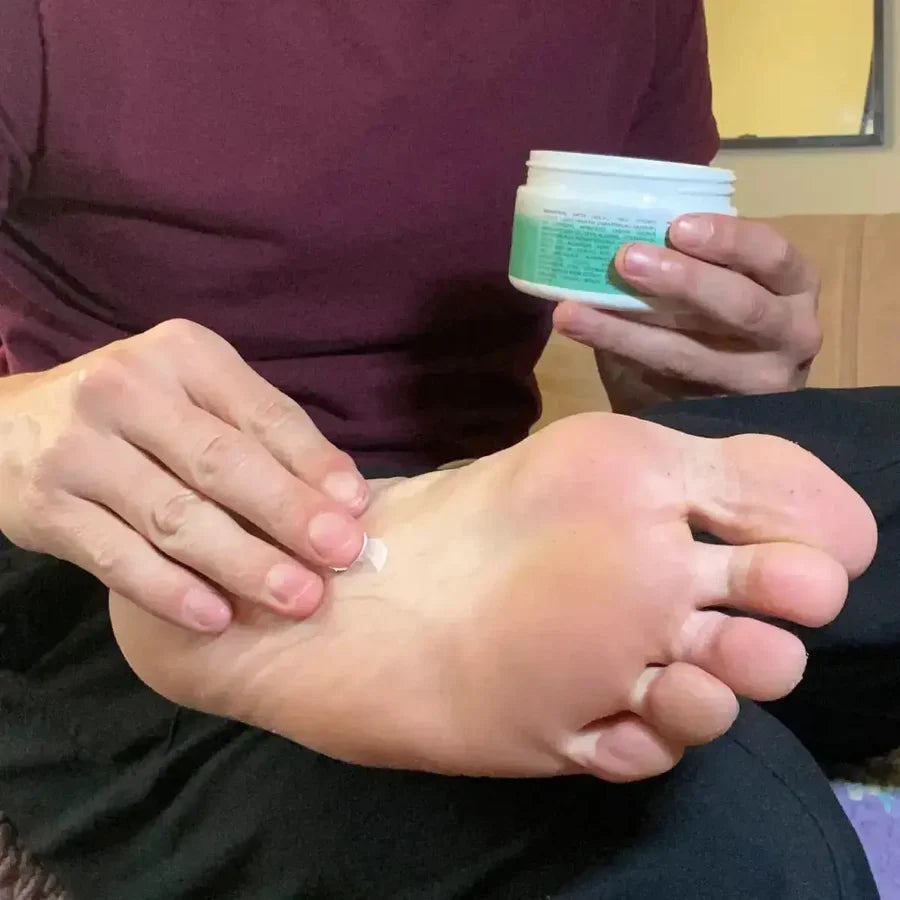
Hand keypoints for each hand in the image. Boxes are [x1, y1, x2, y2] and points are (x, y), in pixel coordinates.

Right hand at [0, 319, 368, 630]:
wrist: (12, 424)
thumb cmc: (133, 412)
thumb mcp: (193, 395)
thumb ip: (256, 432)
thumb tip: (341, 493)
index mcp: (182, 355)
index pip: (262, 412)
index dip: (313, 462)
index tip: (357, 507)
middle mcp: (127, 391)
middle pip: (222, 463)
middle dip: (288, 514)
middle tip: (340, 555)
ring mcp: (81, 450)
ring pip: (175, 515)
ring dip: (243, 562)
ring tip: (297, 597)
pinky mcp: (48, 507)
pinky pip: (118, 557)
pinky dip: (170, 591)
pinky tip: (216, 618)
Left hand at [553, 215, 822, 413]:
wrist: (713, 408)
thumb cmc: (713, 327)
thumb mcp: (714, 286)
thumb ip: (685, 260)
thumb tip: (616, 228)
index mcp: (794, 286)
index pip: (773, 254)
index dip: (728, 239)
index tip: (676, 226)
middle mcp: (793, 336)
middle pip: (741, 306)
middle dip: (681, 280)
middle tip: (626, 259)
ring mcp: (761, 386)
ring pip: (691, 355)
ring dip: (626, 329)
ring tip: (573, 310)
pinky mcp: (720, 420)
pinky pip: (663, 387)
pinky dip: (617, 359)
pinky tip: (579, 335)